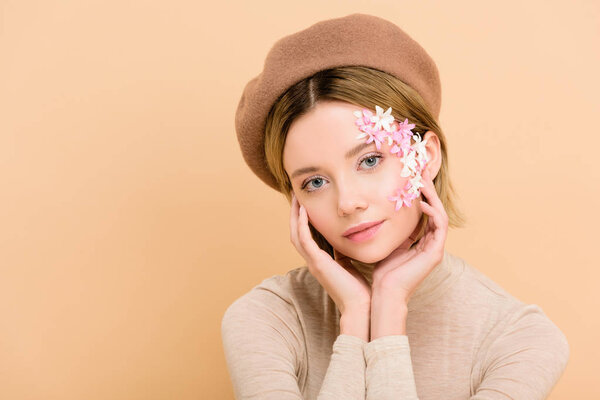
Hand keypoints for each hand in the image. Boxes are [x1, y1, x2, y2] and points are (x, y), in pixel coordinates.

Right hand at [290, 194, 371, 314]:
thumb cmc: (360, 290)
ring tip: (296, 199)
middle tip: (296, 196)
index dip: (304, 221)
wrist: (362, 307)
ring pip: (295, 234)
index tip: (306, 204)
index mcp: (320, 262)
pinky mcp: (317, 263)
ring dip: (294, 216)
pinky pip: (304, 239)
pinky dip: (302, 224)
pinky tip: (303, 210)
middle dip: (295, 214)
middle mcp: (313, 261)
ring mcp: (313, 262)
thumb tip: (352, 238)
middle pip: (296, 233)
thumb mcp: (351, 265)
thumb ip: (346, 253)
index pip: (306, 237)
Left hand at [371, 168, 448, 303]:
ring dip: (432, 196)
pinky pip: (439, 227)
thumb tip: (376, 213)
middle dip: (429, 189)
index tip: (413, 176)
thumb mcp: (386, 244)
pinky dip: (433, 213)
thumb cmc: (382, 273)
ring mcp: (435, 248)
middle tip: (422, 171)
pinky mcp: (435, 253)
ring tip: (423, 182)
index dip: (421, 194)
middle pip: (435, 209)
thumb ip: (389, 231)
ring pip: (440, 214)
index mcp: (420, 241)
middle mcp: (430, 243)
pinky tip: (422, 203)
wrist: (385, 294)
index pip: (424, 212)